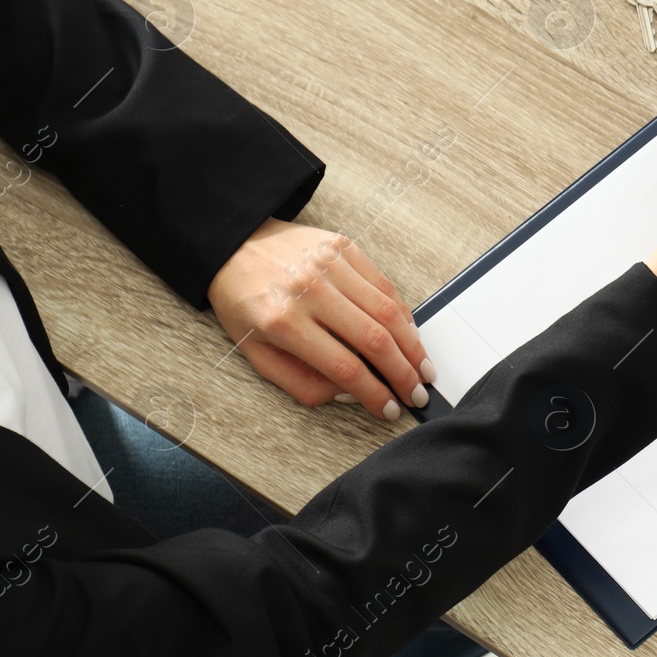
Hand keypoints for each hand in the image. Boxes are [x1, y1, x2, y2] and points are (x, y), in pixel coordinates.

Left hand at [207, 218, 432, 420]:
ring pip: (387, 311)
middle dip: (403, 373)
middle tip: (418, 394)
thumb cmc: (243, 302)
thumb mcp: (257, 354)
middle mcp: (309, 291)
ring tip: (423, 368)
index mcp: (283, 322)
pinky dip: (403, 312)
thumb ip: (301, 382)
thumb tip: (349, 394)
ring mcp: (329, 265)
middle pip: (373, 339)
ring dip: (412, 345)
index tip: (391, 409)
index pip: (344, 367)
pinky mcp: (344, 247)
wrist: (232, 247)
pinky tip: (409, 334)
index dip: (375, 393)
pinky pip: (384, 283)